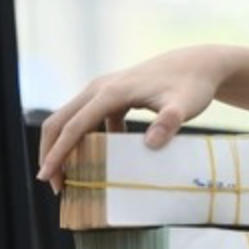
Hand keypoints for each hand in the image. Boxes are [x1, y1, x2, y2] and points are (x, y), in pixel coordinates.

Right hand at [37, 46, 227, 192]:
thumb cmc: (192, 86)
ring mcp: (105, 90)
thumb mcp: (185, 106)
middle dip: (51, 152)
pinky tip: (100, 160)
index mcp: (111, 93)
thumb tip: (150, 145)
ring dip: (65, 146)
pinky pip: (90, 119)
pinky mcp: (113, 96)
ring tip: (70, 177)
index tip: (49, 178)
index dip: (58, 153)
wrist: (199, 64)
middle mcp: (100, 88)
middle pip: (60, 120)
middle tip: (53, 184)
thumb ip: (168, 123)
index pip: (74, 126)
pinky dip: (87, 139)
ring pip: (72, 119)